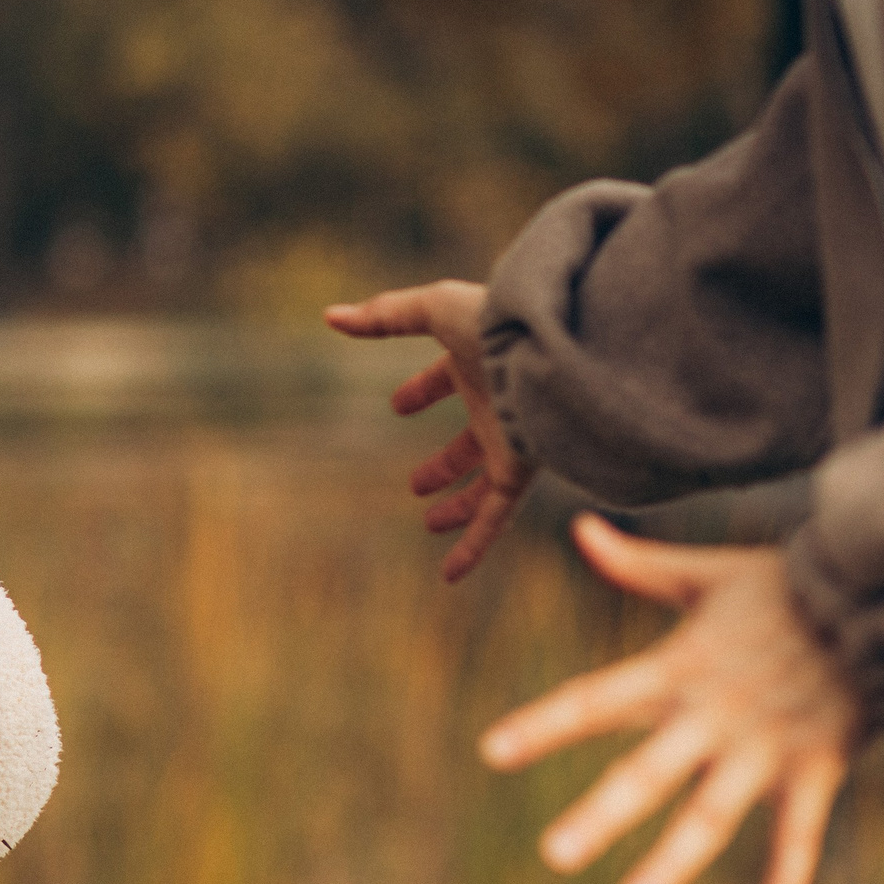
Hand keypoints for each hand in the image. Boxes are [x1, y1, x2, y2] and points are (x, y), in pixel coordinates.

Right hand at [325, 279, 534, 580]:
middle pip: (470, 442)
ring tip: (430, 522)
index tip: (398, 405)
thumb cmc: (497, 325)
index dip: (422, 390)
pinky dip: (474, 547)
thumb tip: (329, 317)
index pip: (447, 379)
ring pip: (484, 487)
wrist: (554, 355)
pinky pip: (495, 519)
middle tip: (417, 484)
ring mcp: (512, 443)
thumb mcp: (433, 310)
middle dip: (445, 461)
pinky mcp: (520, 474)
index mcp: (482, 365)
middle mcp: (499, 407)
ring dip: (457, 506)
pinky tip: (450, 574)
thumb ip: (384, 315)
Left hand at [482, 514, 863, 883]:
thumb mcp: (708, 575)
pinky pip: (801, 835)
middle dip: (601, 814)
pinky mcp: (818, 767)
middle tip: (551, 855)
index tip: (490, 751)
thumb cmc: (788, 588)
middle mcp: (714, 715)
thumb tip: (578, 526)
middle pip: (647, 772)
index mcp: (679, 669)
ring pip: (713, 815)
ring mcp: (766, 748)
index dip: (543, 725)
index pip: (596, 699)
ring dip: (674, 861)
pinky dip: (788, 881)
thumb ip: (638, 565)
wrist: (883, 599)